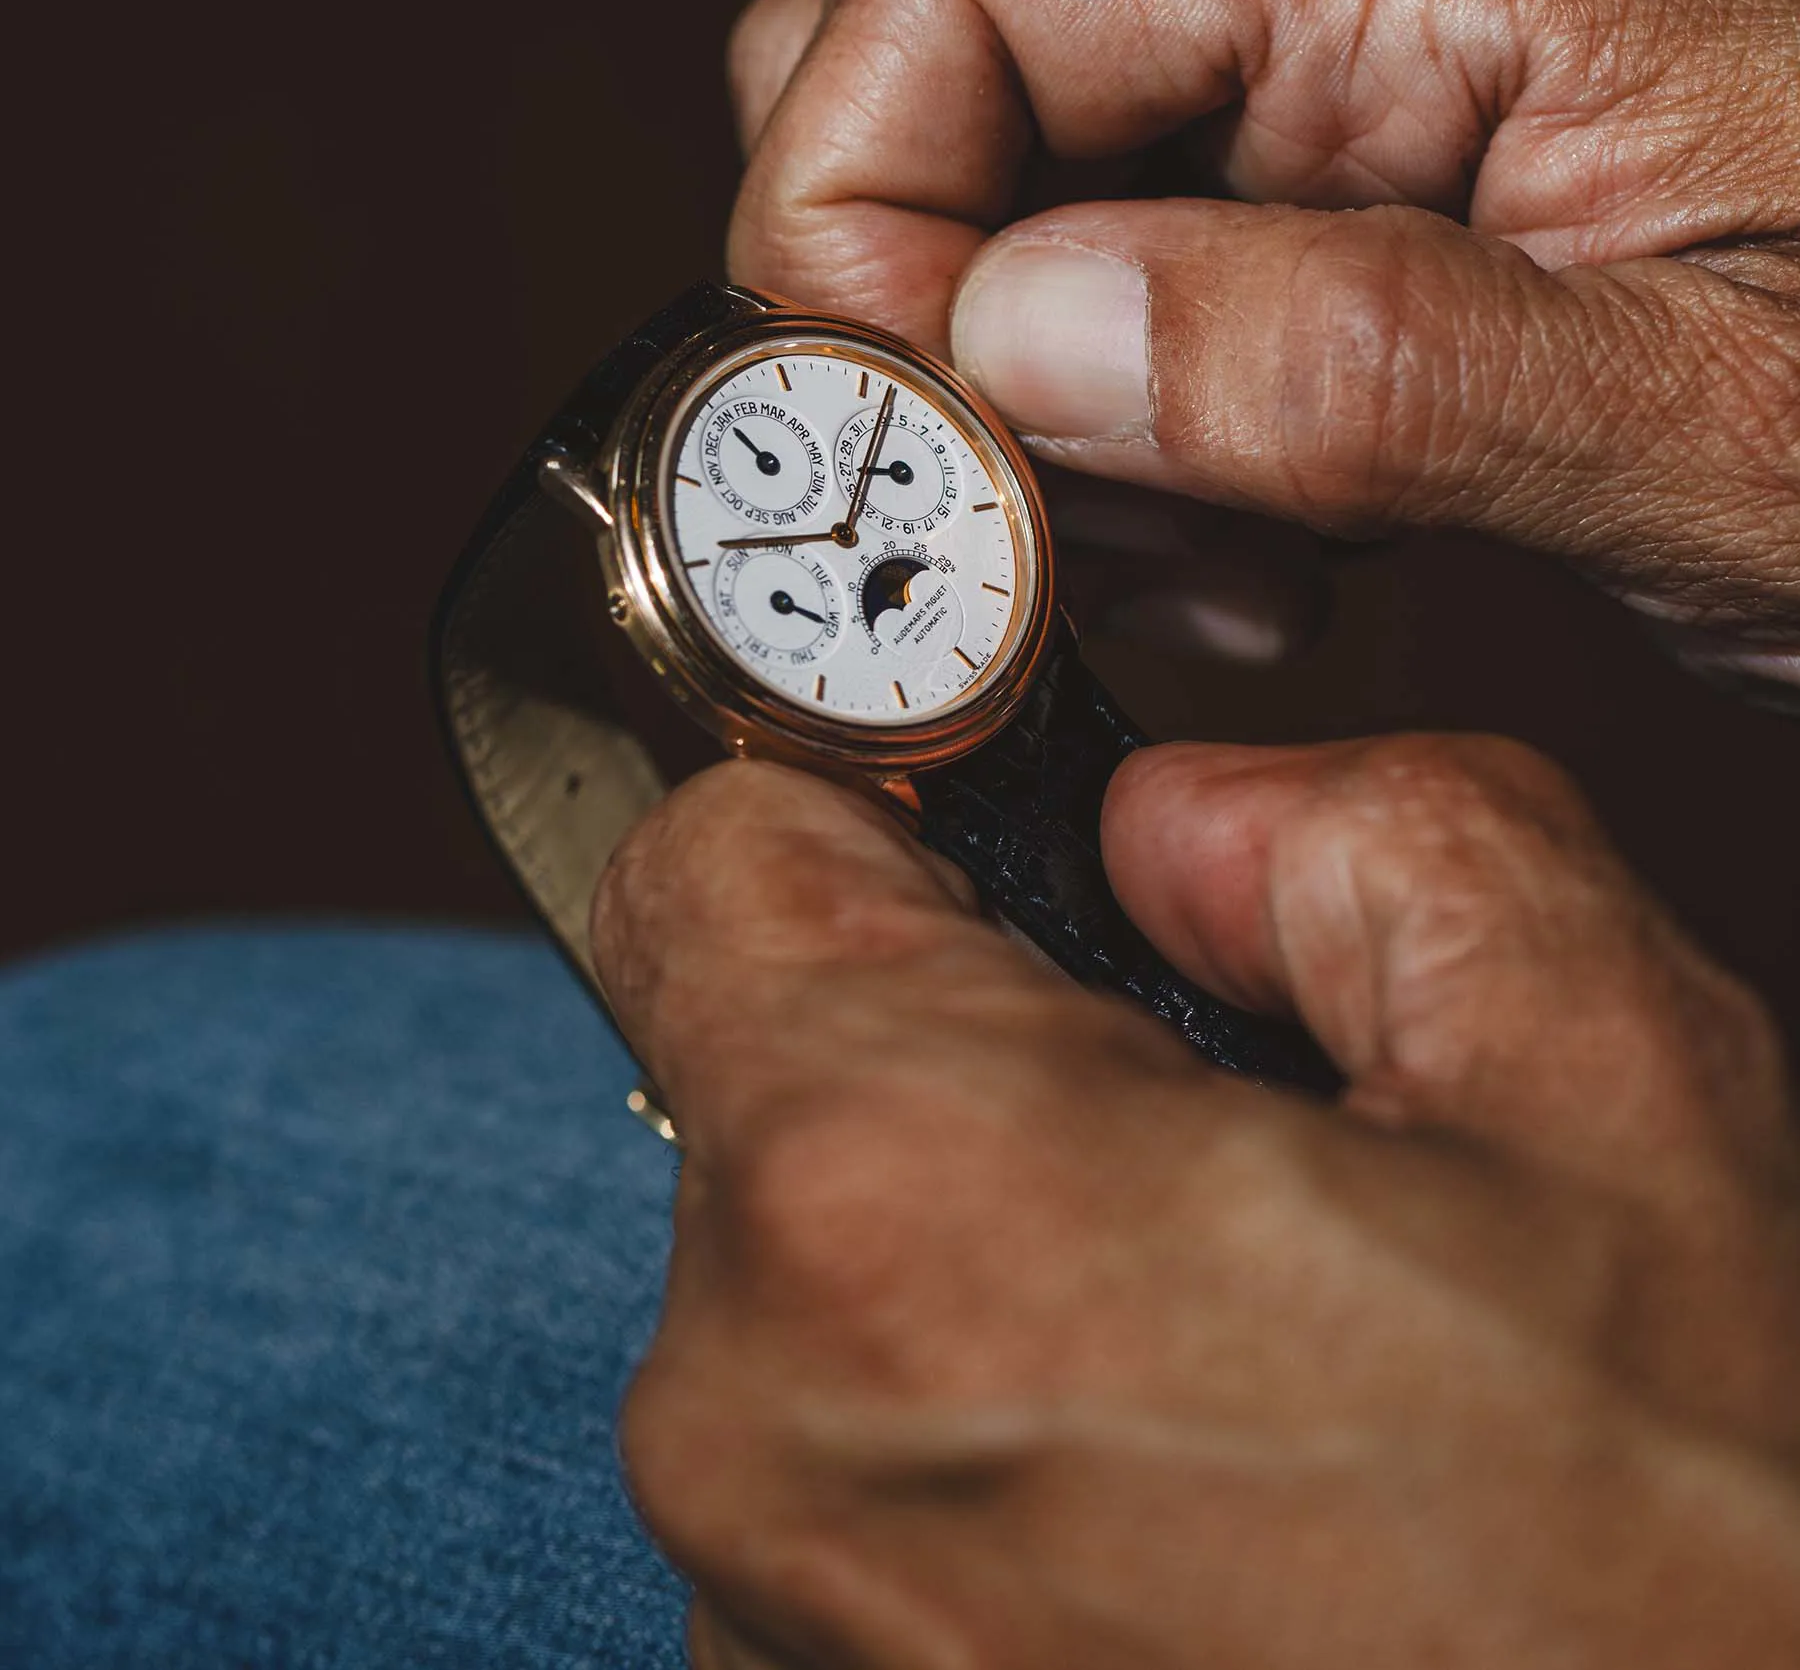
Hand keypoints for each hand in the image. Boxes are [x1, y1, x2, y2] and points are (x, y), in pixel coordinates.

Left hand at [594, 744, 1799, 1666]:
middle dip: (968, 1062)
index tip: (993, 873)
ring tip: (1226, 1363)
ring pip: (807, 1277)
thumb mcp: (1606, 1073)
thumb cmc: (1686, 1570)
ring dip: (982, 1269)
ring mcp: (758, 1603)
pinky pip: (838, 1462)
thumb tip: (1171, 823)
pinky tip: (1178, 1501)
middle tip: (1199, 1154)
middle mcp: (759, 1424)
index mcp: (904, 1193)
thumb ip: (1356, 836)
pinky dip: (977, 1438)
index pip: (710, 854)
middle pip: (770, 1077)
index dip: (874, 817)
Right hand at [726, 0, 1799, 697]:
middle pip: (938, 34)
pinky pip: (1126, 273)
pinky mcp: (1371, 195)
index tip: (916, 443)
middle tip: (1026, 509)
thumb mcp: (1725, 427)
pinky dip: (1121, 439)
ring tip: (1188, 564)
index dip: (852, 200)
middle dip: (913, 296)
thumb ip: (1366, 364)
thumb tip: (1016, 334)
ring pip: (1007, 172)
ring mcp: (1365, 87)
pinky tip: (1256, 557)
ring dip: (1022, 394)